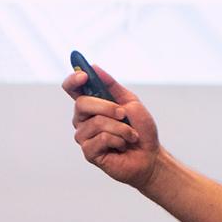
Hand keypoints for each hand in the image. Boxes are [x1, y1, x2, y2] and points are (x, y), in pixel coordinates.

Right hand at [63, 65, 159, 189]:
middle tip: (124, 114)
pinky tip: (122, 146)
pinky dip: (120, 140)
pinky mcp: (89, 152)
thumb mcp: (130, 101)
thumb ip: (111, 85)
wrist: (149, 154)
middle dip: (108, 107)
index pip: (72, 89)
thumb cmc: (140, 129)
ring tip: (130, 135)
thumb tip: (94, 67)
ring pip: (97, 122)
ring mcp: (84, 136)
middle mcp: (83, 120)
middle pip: (82, 104)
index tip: (83, 75)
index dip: (73, 80)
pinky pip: (102, 138)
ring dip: (121, 128)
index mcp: (91, 105)